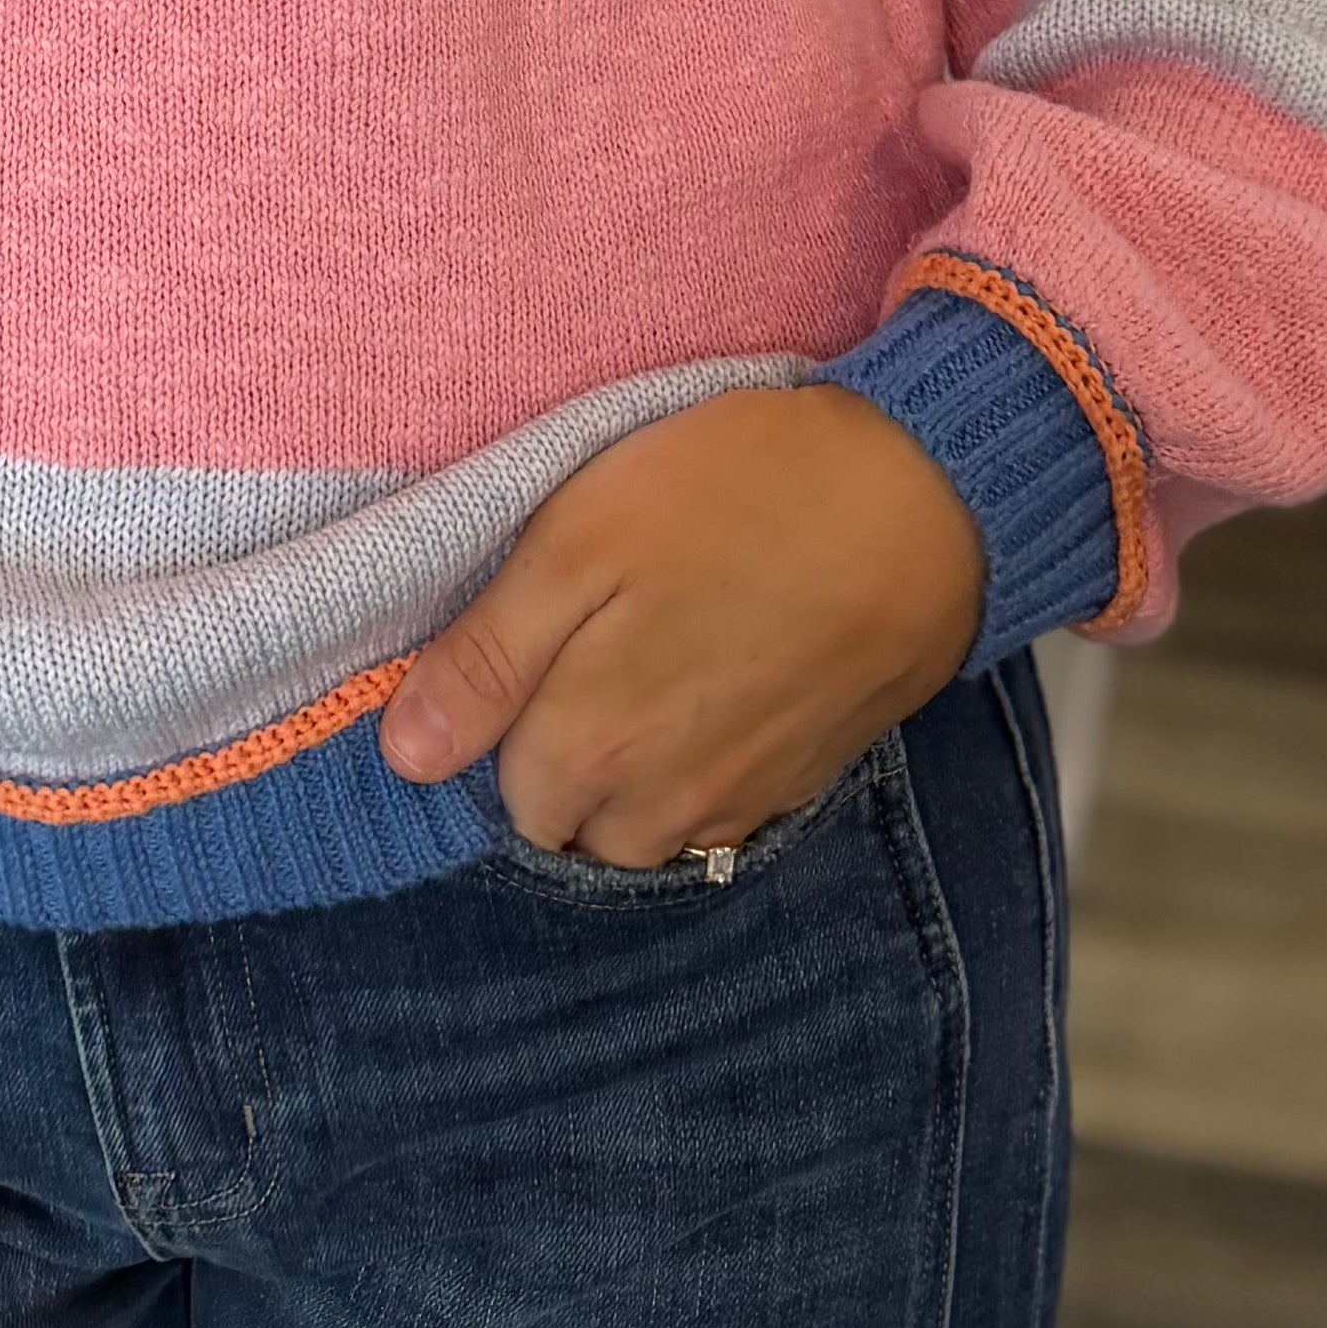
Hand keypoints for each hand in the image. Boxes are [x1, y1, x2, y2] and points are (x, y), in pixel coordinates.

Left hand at [374, 387, 985, 869]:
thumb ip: (487, 658)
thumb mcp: (577, 542)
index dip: (504, 713)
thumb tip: (407, 757)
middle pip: (570, 822)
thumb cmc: (733, 497)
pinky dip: (703, 767)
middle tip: (594, 639)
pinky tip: (719, 680)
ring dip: (632, 773)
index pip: (499, 789)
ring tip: (654, 660)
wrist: (919, 501)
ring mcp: (741, 803)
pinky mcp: (803, 781)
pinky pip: (720, 812)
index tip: (534, 638)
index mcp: (587, 751)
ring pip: (645, 829)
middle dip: (562, 754)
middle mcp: (661, 807)